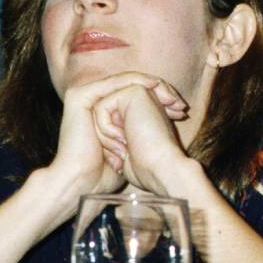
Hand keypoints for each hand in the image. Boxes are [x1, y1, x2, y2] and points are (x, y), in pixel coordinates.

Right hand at [50, 72, 179, 199]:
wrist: (84, 180)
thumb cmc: (106, 174)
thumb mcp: (131, 148)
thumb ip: (138, 131)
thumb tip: (163, 121)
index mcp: (103, 115)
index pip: (136, 97)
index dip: (161, 100)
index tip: (182, 112)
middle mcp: (94, 104)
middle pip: (133, 87)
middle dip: (161, 92)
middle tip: (180, 105)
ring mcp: (86, 98)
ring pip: (126, 81)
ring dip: (152, 87)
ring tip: (171, 101)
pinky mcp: (80, 97)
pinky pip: (115, 82)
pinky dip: (137, 83)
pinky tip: (155, 88)